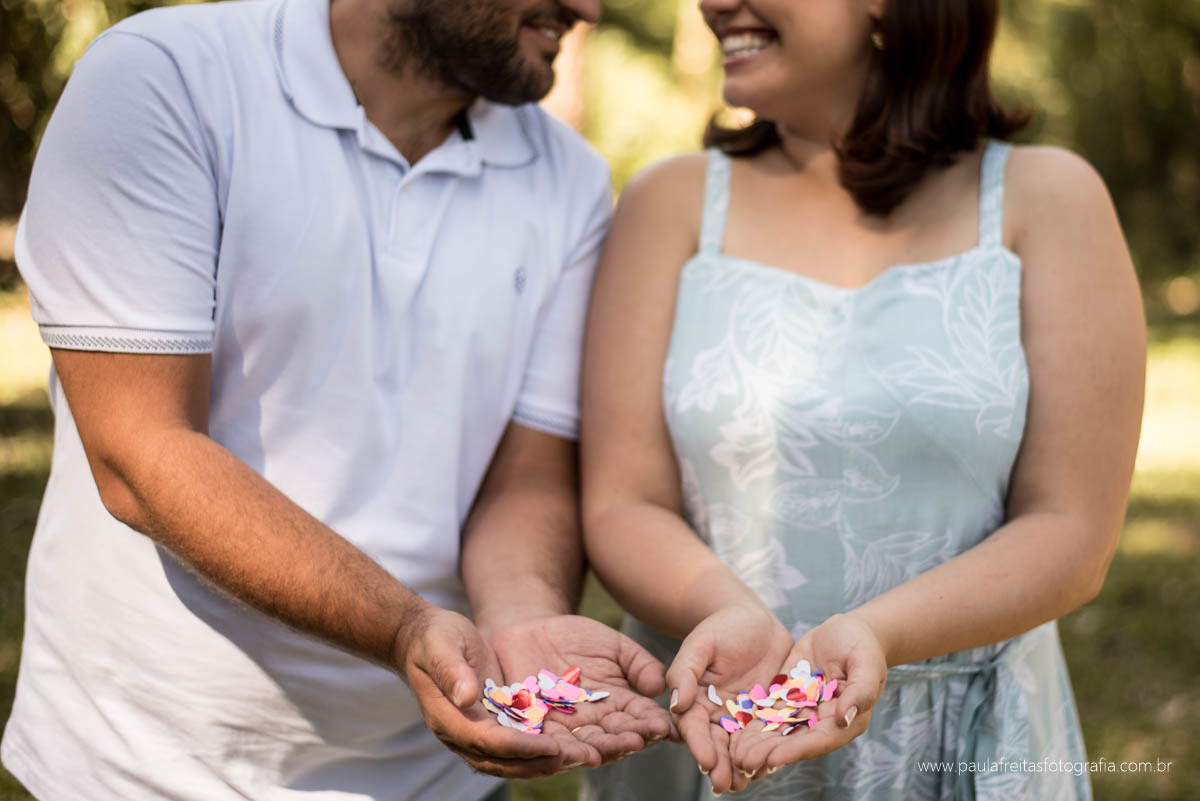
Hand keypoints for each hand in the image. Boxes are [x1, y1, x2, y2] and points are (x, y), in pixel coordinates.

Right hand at [396, 605, 592, 777]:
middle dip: (542, 763)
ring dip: (548, 761)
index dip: (522, 747)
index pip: (489, 742)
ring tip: (584, 756)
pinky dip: (544, 746)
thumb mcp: (441, 647)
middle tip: (580, 758)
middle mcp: (464, 733)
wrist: (426, 639)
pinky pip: (520, 741)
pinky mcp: (493, 720)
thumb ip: (451, 671)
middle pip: (505, 761)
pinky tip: (573, 743)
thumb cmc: (434, 639)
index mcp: (449, 719)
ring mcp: (478, 730)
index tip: (552, 746)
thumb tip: (466, 697)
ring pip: (514, 758)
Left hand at [489, 615, 674, 764]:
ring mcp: (567, 726)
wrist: (533, 629)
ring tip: (608, 750)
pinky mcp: (536, 726)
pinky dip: (560, 750)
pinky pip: (549, 741)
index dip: (654, 724)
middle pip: (615, 737)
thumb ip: (639, 664)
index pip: (640, 718)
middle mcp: (596, 721)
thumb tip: (660, 687)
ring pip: (585, 745)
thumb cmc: (578, 638)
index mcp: (619, 704)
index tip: (667, 727)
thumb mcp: (615, 646)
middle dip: (627, 740)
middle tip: (640, 739)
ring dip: (598, 750)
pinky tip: (571, 753)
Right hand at [665, 603, 794, 794]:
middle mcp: (718, 713)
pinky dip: (769, 752)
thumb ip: (685, 671)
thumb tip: (676, 704)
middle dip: (720, 765)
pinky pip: (769, 735)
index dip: (698, 744)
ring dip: (743, 766)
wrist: (755, 620)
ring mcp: (744, 716)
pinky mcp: (768, 714)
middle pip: (717, 743)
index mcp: (696, 699)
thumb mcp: (701, 643)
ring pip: (742, 746)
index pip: (693, 726)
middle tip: (725, 785)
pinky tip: (773, 766)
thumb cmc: (721, 627)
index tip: (706, 760)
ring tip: (745, 783)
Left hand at [729, 613, 886, 781]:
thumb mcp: (866, 664)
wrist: (847, 631)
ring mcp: (803, 709)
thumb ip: (860, 691)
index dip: (796, 750)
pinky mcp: (787, 696)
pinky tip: (732, 731)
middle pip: (794, 741)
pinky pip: (769, 712)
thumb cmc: (863, 646)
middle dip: (769, 752)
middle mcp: (822, 721)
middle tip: (744, 761)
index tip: (773, 758)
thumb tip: (845, 717)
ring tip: (733, 753)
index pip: (819, 740)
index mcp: (845, 720)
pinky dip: (752, 723)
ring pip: (778, 730)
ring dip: (757, 743)